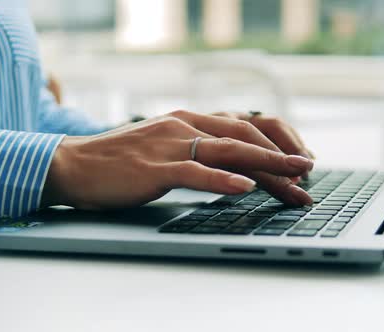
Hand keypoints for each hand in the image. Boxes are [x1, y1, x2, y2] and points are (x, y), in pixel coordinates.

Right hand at [41, 110, 313, 209]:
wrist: (74, 164)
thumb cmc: (120, 161)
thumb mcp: (164, 148)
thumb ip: (195, 150)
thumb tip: (231, 167)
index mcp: (189, 120)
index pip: (245, 124)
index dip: (277, 141)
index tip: (299, 161)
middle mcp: (185, 125)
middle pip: (246, 137)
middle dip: (283, 156)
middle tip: (309, 175)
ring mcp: (170, 144)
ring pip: (229, 151)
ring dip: (268, 166)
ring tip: (296, 180)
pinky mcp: (155, 167)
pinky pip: (196, 172)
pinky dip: (224, 180)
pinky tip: (247, 187)